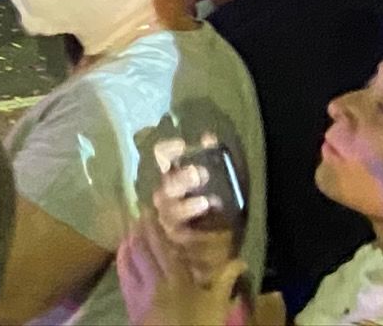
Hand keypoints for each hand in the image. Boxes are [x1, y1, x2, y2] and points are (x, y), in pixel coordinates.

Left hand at [116, 208, 242, 325]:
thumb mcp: (218, 304)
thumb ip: (226, 279)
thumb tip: (241, 261)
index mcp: (177, 278)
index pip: (160, 245)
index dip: (152, 225)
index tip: (148, 208)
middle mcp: (154, 281)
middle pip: (141, 249)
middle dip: (138, 230)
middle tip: (137, 214)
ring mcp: (139, 293)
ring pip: (128, 260)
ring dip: (127, 243)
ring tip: (129, 230)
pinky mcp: (131, 305)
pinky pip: (123, 277)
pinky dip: (121, 261)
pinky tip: (121, 255)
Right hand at [149, 137, 243, 270]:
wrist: (219, 245)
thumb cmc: (217, 205)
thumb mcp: (221, 177)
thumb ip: (213, 158)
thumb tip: (209, 136)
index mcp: (174, 176)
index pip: (160, 156)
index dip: (167, 149)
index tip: (183, 145)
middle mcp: (167, 194)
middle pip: (167, 184)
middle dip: (182, 179)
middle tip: (200, 174)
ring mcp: (170, 217)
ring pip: (170, 209)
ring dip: (186, 204)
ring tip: (205, 202)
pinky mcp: (178, 238)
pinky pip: (180, 231)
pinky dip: (192, 229)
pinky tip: (205, 223)